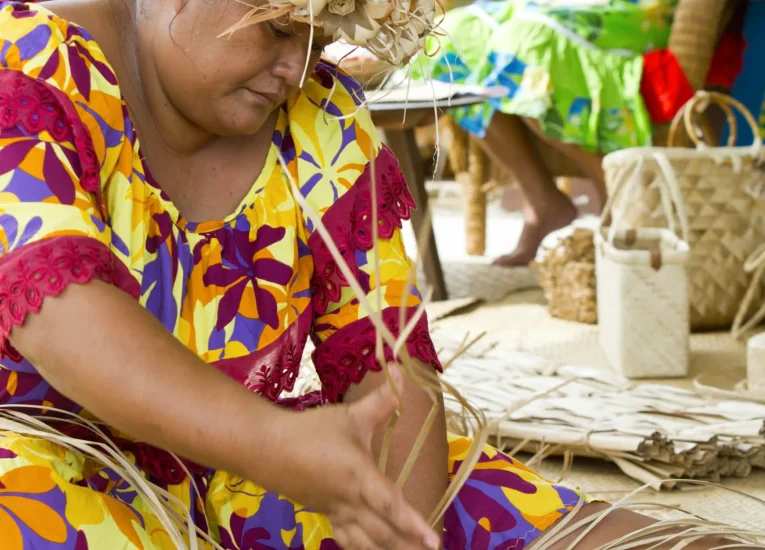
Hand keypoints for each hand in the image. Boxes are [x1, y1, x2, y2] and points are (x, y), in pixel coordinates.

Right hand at [278, 365, 440, 549]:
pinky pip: (347, 538)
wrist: (266, 448)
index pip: (390, 504)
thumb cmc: (311, 431)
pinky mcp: (325, 514)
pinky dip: (362, 547)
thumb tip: (403, 373)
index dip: (413, 523)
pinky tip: (372, 549)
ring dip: (386, 549)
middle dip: (406, 544)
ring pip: (365, 541)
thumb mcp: (349, 414)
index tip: (433, 540)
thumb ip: (381, 400)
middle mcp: (350, 501)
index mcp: (359, 477)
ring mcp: (336, 511)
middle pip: (381, 532)